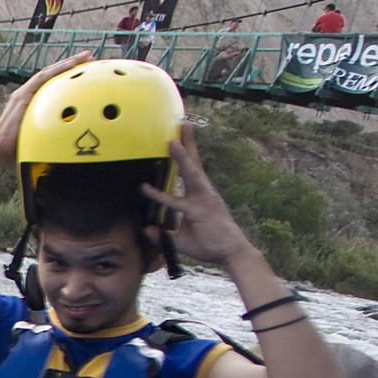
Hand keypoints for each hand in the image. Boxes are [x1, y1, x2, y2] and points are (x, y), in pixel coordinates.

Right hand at [0, 53, 91, 161]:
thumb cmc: (16, 149)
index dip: (69, 75)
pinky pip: (43, 78)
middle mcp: (27, 94)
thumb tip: (72, 136)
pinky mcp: (22, 95)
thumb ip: (52, 129)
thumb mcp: (39, 135)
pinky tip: (72, 64)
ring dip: (69, 62)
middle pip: (53, 74)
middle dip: (72, 64)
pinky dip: (58, 69)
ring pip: (50, 72)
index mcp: (31, 102)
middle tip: (91, 57)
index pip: (53, 83)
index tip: (87, 70)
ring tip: (86, 56)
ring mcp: (23, 93)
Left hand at [142, 126, 252, 265]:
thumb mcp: (180, 240)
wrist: (230, 253)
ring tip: (172, 139)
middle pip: (193, 164)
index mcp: (200, 195)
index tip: (177, 139)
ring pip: (190, 174)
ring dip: (182, 156)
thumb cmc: (209, 244)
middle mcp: (202, 193)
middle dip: (187, 144)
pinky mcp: (198, 211)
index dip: (183, 157)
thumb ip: (163, 234)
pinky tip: (146, 188)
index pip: (190, 171)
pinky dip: (161, 194)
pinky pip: (176, 201)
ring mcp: (202, 200)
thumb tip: (146, 230)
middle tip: (182, 124)